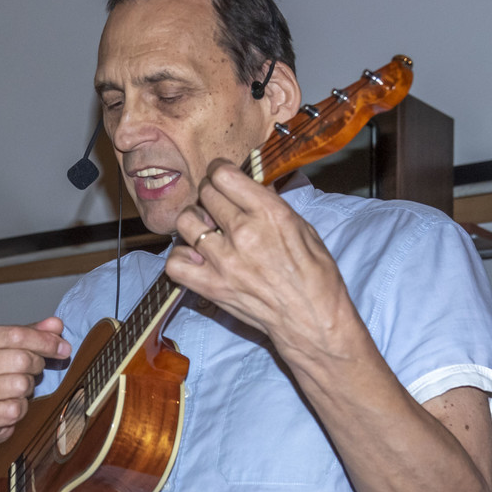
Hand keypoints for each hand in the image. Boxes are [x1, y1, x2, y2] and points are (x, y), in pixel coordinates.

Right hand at [0, 318, 70, 443]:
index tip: (63, 348)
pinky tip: (9, 405)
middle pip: (21, 359)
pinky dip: (20, 408)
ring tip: (17, 388)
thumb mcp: (9, 347)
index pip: (16, 334)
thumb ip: (31, 334)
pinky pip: (16, 409)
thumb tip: (56, 325)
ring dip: (27, 388)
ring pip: (21, 385)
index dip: (44, 341)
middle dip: (36, 365)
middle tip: (34, 370)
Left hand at [164, 160, 350, 354]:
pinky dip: (181, 257)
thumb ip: (272, 205)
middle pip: (205, 194)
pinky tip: (196, 257)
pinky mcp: (211, 286)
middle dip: (210, 194)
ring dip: (194, 222)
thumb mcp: (303, 229)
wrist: (312, 321)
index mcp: (270, 214)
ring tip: (205, 229)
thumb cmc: (315, 277)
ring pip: (185, 222)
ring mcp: (223, 261)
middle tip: (217, 204)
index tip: (221, 175)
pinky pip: (175, 262)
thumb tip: (249, 186)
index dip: (220, 171)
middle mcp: (244, 233)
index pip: (224, 175)